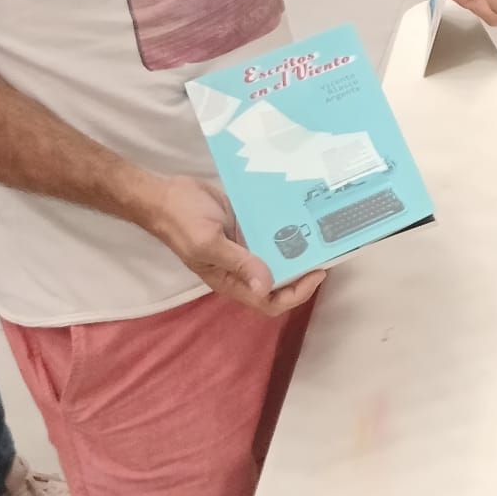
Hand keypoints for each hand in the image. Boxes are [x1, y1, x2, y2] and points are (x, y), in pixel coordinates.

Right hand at [138, 174, 324, 316]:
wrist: (166, 193)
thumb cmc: (181, 221)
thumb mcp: (206, 243)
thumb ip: (237, 263)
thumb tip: (265, 286)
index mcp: (231, 280)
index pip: (269, 302)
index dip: (297, 294)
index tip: (318, 272)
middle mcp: (242, 268)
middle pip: (281, 281)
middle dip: (305, 272)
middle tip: (330, 250)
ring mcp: (247, 247)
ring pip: (281, 256)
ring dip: (300, 249)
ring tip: (325, 233)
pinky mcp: (248, 227)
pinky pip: (274, 233)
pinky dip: (290, 228)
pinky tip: (306, 216)